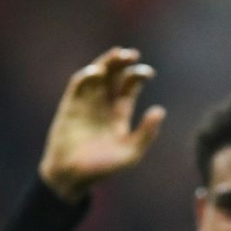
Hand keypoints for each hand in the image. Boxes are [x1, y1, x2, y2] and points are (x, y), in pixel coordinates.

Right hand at [38, 47, 165, 202]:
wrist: (72, 176)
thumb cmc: (102, 168)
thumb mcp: (130, 153)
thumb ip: (146, 133)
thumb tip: (160, 110)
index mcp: (119, 114)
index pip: (130, 87)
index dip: (138, 76)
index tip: (148, 73)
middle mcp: (104, 104)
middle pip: (114, 75)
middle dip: (122, 63)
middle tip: (132, 55)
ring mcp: (86, 103)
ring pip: (97, 75)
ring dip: (106, 63)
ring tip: (117, 55)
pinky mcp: (70, 105)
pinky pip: (78, 84)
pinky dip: (86, 76)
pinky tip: (97, 73)